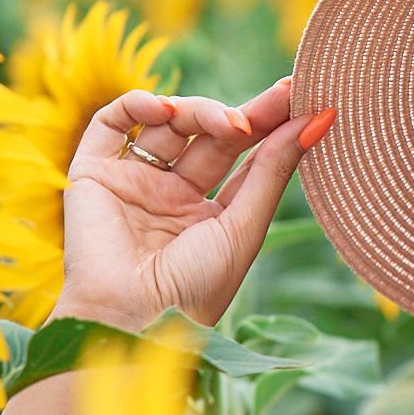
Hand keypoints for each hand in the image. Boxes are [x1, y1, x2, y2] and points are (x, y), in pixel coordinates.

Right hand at [51, 76, 330, 330]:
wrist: (129, 320)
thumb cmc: (192, 289)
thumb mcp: (243, 228)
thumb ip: (273, 172)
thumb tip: (319, 119)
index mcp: (207, 215)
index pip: (242, 157)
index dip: (271, 126)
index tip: (302, 97)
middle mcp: (169, 195)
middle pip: (210, 135)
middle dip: (246, 112)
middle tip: (282, 95)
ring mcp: (132, 181)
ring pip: (169, 122)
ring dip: (200, 110)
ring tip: (229, 123)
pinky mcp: (94, 172)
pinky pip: (112, 123)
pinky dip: (138, 103)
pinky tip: (165, 107)